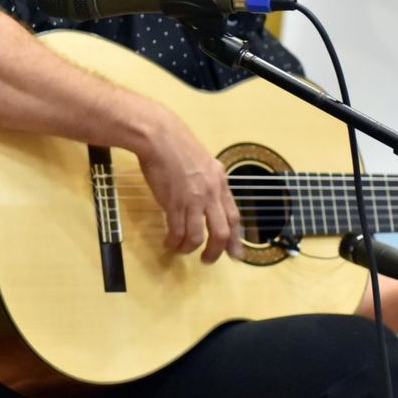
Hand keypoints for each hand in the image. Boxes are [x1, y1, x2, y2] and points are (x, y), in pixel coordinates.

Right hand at [134, 104, 243, 262]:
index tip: (236, 254)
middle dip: (216, 251)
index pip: (234, 216)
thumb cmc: (178, 146)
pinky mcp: (173, 203)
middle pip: (221, 231)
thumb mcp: (204, 162)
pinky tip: (168, 242)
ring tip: (181, 250)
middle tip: (207, 260)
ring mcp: (192, 199)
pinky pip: (177, 230)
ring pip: (197, 236)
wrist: (160, 137)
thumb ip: (209, 181)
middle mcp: (211, 193)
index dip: (235, 238)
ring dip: (189, 248)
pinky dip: (173, 241)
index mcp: (220, 183)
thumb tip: (209, 197)